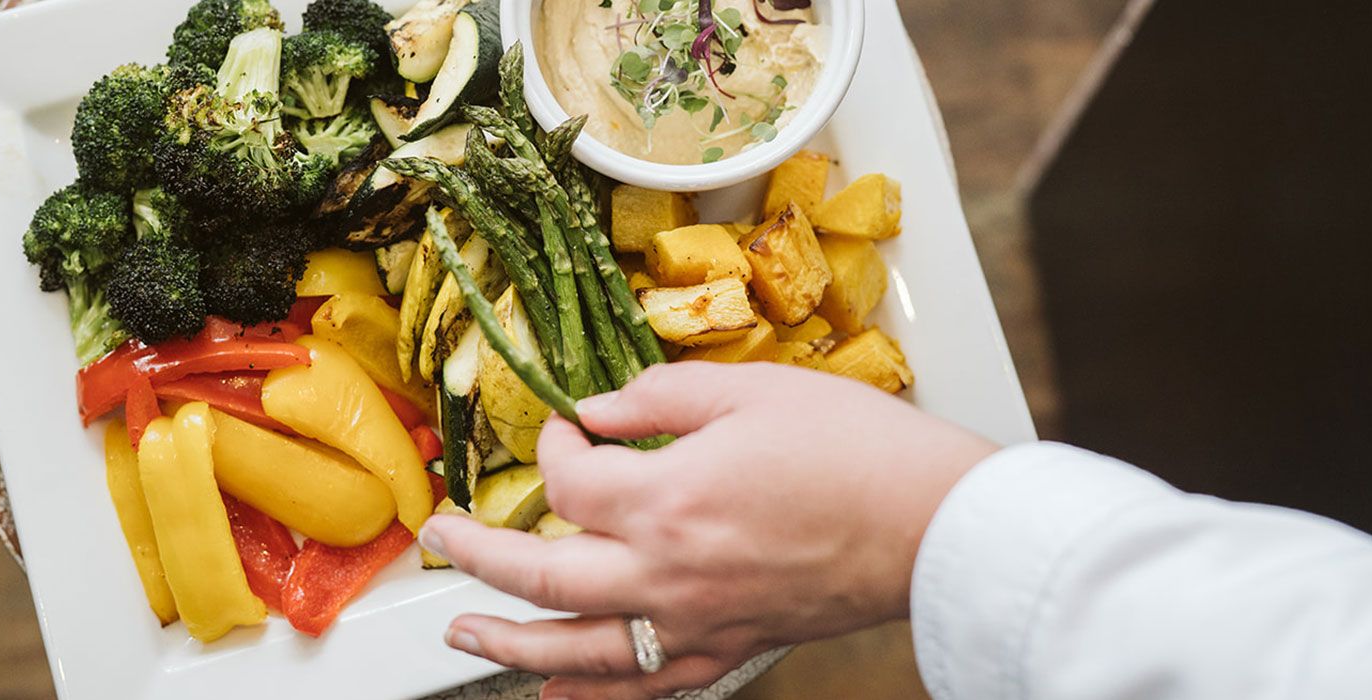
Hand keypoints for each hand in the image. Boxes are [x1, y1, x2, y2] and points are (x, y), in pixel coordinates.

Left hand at [418, 362, 997, 698]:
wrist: (931, 523)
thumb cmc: (855, 452)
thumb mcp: (750, 390)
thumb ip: (660, 395)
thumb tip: (601, 409)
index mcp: (667, 499)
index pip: (570, 481)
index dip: (556, 448)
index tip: (569, 430)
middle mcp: (667, 573)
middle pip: (542, 575)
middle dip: (478, 555)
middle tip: (440, 537)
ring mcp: (695, 622)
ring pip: (577, 648)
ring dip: (509, 640)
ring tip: (462, 630)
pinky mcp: (728, 649)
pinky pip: (643, 687)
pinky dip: (592, 696)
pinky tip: (557, 694)